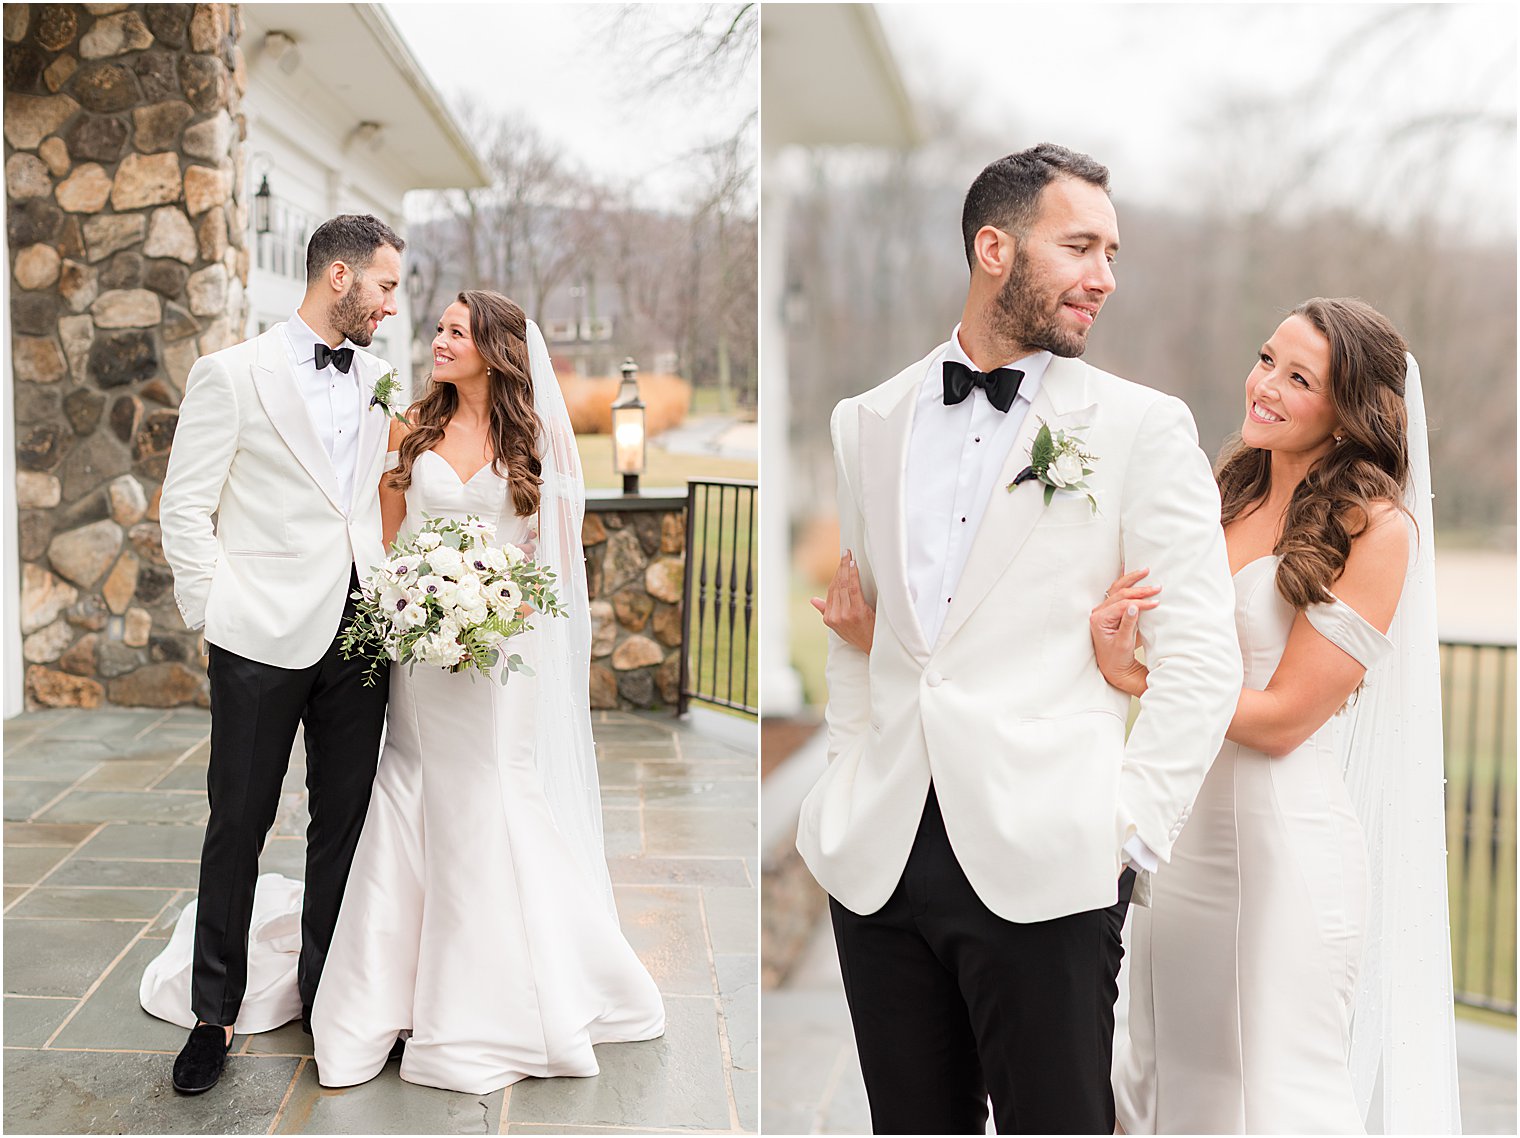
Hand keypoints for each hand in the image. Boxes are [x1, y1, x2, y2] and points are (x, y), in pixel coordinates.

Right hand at [810, 551, 874, 653]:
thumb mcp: (839, 627)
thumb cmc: (858, 635)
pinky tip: (854, 565)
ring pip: (844, 585)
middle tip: (845, 553)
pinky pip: (853, 588)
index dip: (835, 576)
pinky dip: (853, 575)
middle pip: (836, 586)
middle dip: (840, 568)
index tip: (840, 564)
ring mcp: (845, 614)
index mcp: (829, 619)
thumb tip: (812, 600)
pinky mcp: (857, 611)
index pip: (830, 591)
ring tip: (849, 556)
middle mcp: (835, 616)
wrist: (873, 647)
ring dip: (846, 568)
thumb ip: (825, 611)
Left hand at [1090, 568, 1159, 696]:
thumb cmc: (1117, 658)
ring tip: (1145, 571)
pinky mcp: (1110, 611)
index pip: (1122, 605)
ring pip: (1117, 589)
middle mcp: (1099, 612)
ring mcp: (1103, 610)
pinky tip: (1133, 574)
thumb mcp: (1124, 643)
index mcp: (1099, 620)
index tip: (1156, 602)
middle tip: (1156, 587)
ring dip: (1132, 580)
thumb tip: (1135, 606)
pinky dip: (1126, 583)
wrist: (1114, 667)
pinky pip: (1117, 593)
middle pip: (1119, 594)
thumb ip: (1128, 624)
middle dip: (1139, 590)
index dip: (1140, 602)